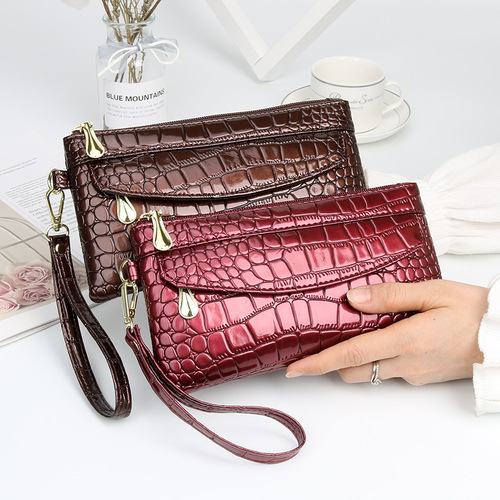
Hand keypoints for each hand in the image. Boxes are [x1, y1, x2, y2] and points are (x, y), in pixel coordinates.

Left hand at [286, 280, 488, 384]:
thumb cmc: (474, 310)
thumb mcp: (434, 292)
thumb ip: (390, 296)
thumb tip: (353, 298)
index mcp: (406, 341)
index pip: (350, 355)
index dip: (318, 363)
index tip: (294, 369)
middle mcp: (406, 364)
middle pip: (353, 370)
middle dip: (332, 362)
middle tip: (320, 342)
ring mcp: (415, 374)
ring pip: (370, 372)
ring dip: (355, 359)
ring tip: (353, 333)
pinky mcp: (423, 377)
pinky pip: (390, 372)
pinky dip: (377, 359)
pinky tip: (385, 337)